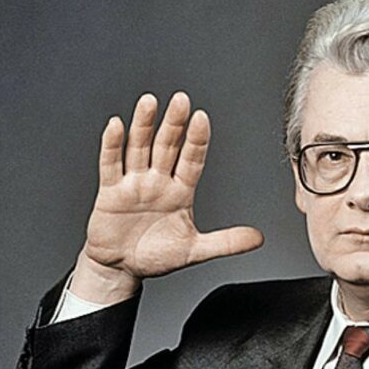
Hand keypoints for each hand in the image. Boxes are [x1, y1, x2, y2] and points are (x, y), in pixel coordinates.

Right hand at [70, 92, 263, 302]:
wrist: (121, 268)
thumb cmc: (156, 256)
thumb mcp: (195, 251)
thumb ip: (226, 242)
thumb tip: (258, 239)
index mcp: (180, 192)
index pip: (192, 160)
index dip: (196, 140)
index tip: (202, 118)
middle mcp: (158, 182)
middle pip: (167, 146)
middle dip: (174, 124)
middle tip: (182, 100)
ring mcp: (134, 184)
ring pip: (140, 148)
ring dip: (144, 125)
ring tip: (150, 102)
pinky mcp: (110, 192)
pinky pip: (111, 164)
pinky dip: (113, 145)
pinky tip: (117, 126)